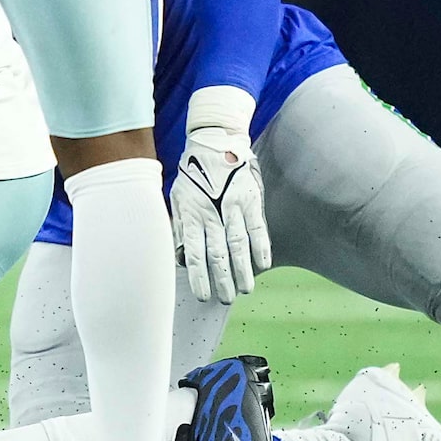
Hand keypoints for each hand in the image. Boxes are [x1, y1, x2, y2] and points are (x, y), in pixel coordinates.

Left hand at [170, 85, 270, 301]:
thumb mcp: (178, 197)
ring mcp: (233, 205)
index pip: (195, 252)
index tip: (203, 295)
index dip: (199, 276)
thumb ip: (180, 226)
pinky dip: (261, 247)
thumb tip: (180, 257)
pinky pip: (257, 227)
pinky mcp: (251, 199)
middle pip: (218, 252)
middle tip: (226, 299)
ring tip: (245, 289)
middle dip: (222, 279)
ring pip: (239, 244)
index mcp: (192, 213)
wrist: (215, 141)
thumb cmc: (194, 174)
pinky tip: (263, 264)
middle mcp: (212, 212)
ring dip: (243, 269)